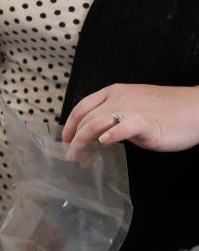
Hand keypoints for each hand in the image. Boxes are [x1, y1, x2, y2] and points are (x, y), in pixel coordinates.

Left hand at [62, 84, 198, 155]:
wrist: (197, 109)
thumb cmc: (166, 111)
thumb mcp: (131, 109)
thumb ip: (111, 117)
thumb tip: (92, 136)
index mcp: (113, 92)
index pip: (80, 108)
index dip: (68, 128)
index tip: (65, 143)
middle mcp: (118, 97)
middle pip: (84, 119)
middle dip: (74, 141)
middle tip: (73, 158)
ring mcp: (132, 108)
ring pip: (95, 124)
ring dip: (82, 143)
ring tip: (81, 159)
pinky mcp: (145, 122)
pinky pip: (122, 127)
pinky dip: (109, 135)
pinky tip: (104, 143)